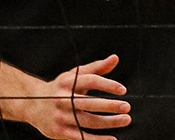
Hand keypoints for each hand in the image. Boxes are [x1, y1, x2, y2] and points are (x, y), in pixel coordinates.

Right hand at [6, 56, 128, 139]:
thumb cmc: (60, 88)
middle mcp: (62, 99)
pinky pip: (80, 136)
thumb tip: (115, 58)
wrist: (31, 104)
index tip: (123, 90)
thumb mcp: (75, 75)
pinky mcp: (58, 131)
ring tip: (125, 119)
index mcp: (67, 82)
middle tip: (127, 107)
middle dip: (109, 106)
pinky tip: (111, 139)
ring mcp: (59, 116)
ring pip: (87, 121)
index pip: (90, 81)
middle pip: (88, 103)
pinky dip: (95, 139)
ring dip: (108, 122)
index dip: (107, 85)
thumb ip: (97, 67)